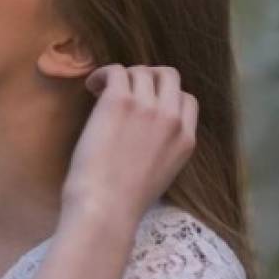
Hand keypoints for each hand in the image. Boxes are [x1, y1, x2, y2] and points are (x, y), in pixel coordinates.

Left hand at [61, 64, 197, 225]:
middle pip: (169, 76)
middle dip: (147, 77)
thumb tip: (142, 131)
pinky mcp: (121, 100)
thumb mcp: (161, 175)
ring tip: (101, 90)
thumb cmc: (124, 202)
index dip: (164, 95)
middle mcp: (172, 119)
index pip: (186, 99)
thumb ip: (162, 148)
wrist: (106, 207)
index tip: (143, 102)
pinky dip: (102, 74)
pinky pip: (116, 70)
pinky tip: (91, 88)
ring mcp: (148, 107)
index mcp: (186, 140)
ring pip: (141, 71)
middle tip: (124, 89)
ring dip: (122, 76)